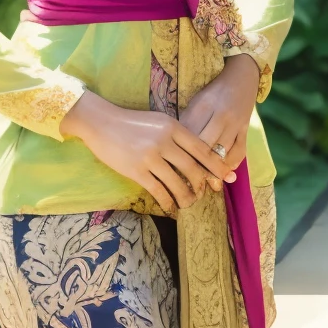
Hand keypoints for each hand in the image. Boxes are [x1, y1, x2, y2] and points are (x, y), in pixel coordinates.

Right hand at [60, 92, 230, 211]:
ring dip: (186, 197)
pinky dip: (167, 201)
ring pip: (177, 183)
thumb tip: (197, 152)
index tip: (226, 176)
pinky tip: (171, 207)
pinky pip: (158, 190)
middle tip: (205, 192)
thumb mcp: (160, 121)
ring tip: (189, 203)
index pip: (202, 149)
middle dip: (202, 184)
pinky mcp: (136, 170)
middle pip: (193, 168)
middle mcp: (165, 141)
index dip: (216, 165)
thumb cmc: (132, 122)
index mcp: (174, 127)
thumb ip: (177, 134)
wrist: (101, 123)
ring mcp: (150, 157)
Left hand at [179, 54, 259, 175]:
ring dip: (212, 169)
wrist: (242, 77)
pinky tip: (222, 173)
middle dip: (195, 165)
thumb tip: (174, 147)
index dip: (180, 152)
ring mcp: (236, 123)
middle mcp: (221, 114)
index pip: (190, 134)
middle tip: (184, 181)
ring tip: (202, 183)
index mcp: (204, 105)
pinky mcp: (246, 129)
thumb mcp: (196, 101)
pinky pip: (239, 152)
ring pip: (222, 152)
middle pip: (206, 146)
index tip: (171, 168)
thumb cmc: (213, 91)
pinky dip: (230, 165)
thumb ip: (187, 122)